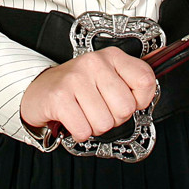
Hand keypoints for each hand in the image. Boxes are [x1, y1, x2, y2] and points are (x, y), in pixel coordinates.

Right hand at [20, 47, 156, 142]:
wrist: (40, 89)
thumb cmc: (79, 87)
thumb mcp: (108, 77)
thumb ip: (131, 84)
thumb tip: (147, 97)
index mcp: (112, 56)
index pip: (146, 80)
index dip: (141, 100)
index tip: (128, 100)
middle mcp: (95, 63)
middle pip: (126, 108)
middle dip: (114, 118)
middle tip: (100, 109)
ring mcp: (76, 78)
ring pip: (105, 123)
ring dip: (95, 126)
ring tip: (84, 112)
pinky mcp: (60, 97)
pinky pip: (84, 130)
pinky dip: (79, 132)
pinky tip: (73, 118)